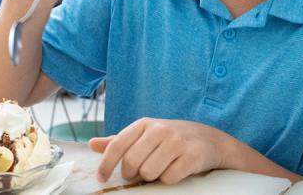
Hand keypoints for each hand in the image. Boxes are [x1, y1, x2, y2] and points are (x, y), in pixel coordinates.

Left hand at [90, 118, 226, 184]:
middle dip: (132, 174)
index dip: (106, 164)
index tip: (102, 178)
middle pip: (132, 163)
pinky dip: (168, 180)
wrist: (209, 139)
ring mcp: (177, 142)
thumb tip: (92, 144)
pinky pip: (169, 178)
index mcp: (144, 123)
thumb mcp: (145, 135)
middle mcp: (160, 129)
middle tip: (138, 175)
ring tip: (160, 169)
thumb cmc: (171, 139)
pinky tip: (174, 171)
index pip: (118, 145)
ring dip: (152, 178)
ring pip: (149, 172)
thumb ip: (119, 141)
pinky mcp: (191, 156)